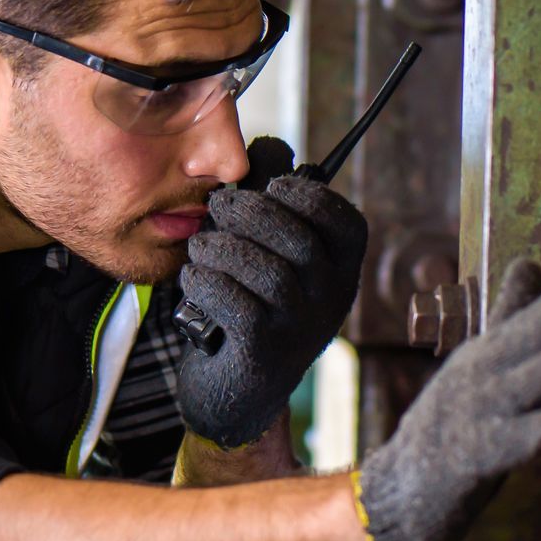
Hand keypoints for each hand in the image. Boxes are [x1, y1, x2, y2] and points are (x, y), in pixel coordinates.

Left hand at [175, 137, 368, 446]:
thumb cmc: (250, 306)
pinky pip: (236, 304)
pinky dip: (206, 283)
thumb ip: (272, 202)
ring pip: (266, 270)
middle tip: (217, 208)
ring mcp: (302, 329)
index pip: (346, 222)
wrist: (235, 394)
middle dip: (250, 212)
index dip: (307, 194)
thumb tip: (271, 146)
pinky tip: (194, 281)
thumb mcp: (269, 254)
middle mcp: (331, 300)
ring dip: (221, 248)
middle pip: (298, 239)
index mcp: (340, 270)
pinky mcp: (265, 353)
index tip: (271, 186)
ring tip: (200, 248)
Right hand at [354, 259, 540, 540]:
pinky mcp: (473, 461)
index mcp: (484, 355)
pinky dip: (535, 433)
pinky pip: (509, 445)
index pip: (527, 314)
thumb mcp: (475, 363)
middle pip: (524, 340)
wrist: (400, 490)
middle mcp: (478, 378)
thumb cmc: (449, 425)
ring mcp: (475, 418)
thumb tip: (529, 266)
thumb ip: (509, 318)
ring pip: (522, 386)